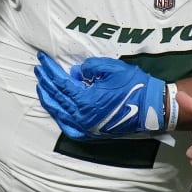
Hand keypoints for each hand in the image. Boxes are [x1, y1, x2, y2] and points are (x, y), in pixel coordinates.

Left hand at [34, 53, 167, 138]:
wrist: (152, 108)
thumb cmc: (134, 86)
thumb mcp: (112, 69)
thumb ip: (90, 67)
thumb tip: (75, 72)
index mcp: (85, 100)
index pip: (61, 83)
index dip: (50, 70)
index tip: (42, 59)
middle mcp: (82, 116)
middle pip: (56, 97)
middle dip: (45, 82)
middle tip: (38, 68)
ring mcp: (86, 126)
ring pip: (59, 113)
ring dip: (48, 98)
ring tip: (41, 86)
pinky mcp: (92, 132)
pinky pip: (69, 127)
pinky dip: (59, 117)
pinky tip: (56, 110)